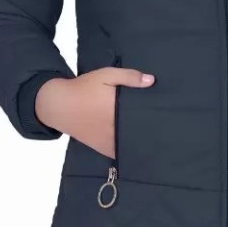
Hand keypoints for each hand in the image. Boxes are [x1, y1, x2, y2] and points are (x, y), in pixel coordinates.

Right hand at [35, 67, 154, 156]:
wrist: (60, 104)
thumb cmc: (85, 87)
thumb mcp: (106, 75)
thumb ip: (129, 77)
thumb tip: (152, 80)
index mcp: (117, 109)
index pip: (142, 117)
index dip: (155, 118)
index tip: (167, 117)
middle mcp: (114, 127)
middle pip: (138, 132)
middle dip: (151, 130)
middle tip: (165, 127)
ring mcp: (108, 140)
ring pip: (131, 144)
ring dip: (141, 142)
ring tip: (156, 138)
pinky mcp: (102, 147)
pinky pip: (120, 152)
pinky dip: (129, 150)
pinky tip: (140, 148)